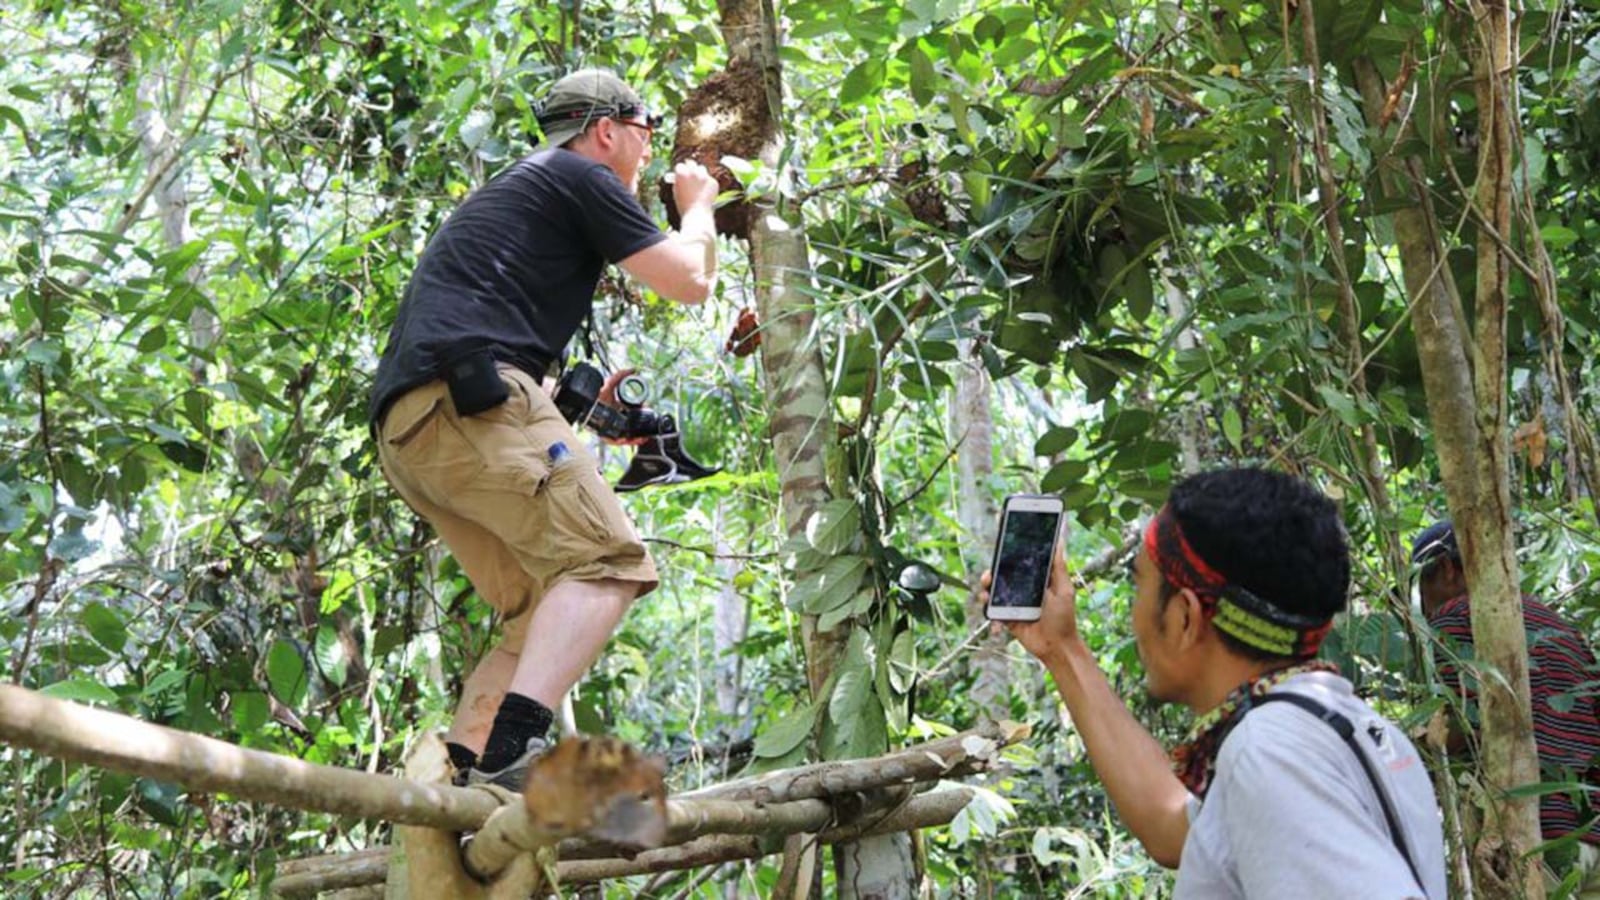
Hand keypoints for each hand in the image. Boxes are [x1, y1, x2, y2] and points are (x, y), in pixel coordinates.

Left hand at [598, 368, 647, 446]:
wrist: (589, 404)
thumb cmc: (597, 395)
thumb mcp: (611, 382)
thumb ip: (622, 374)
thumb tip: (633, 369)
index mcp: (618, 409)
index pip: (632, 413)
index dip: (641, 413)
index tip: (647, 410)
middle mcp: (616, 420)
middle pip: (631, 426)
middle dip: (641, 427)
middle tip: (648, 425)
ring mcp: (612, 428)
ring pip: (627, 435)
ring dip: (637, 437)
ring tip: (644, 437)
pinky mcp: (608, 436)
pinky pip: (620, 441)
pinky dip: (629, 442)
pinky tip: (636, 440)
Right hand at [671, 160, 718, 211]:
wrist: (697, 214)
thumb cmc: (683, 205)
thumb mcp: (676, 191)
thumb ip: (678, 180)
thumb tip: (680, 175)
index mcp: (681, 173)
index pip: (680, 166)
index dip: (680, 171)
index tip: (681, 173)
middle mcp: (693, 171)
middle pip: (692, 163)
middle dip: (690, 167)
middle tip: (691, 172)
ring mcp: (705, 176)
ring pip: (702, 169)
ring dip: (700, 173)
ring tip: (698, 183)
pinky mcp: (713, 181)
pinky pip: (710, 179)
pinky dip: (707, 184)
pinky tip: (705, 192)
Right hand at [980, 546, 1081, 663]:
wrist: (1057, 647)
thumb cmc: (1064, 619)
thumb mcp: (1064, 590)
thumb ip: (1059, 568)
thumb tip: (1059, 543)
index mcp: (1038, 581)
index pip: (1022, 565)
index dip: (1011, 557)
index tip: (1003, 551)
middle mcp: (1025, 591)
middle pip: (1005, 576)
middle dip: (994, 572)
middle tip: (990, 573)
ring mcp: (1015, 604)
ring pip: (996, 591)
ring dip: (987, 587)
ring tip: (986, 587)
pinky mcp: (1008, 618)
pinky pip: (993, 609)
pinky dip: (987, 605)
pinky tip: (987, 602)